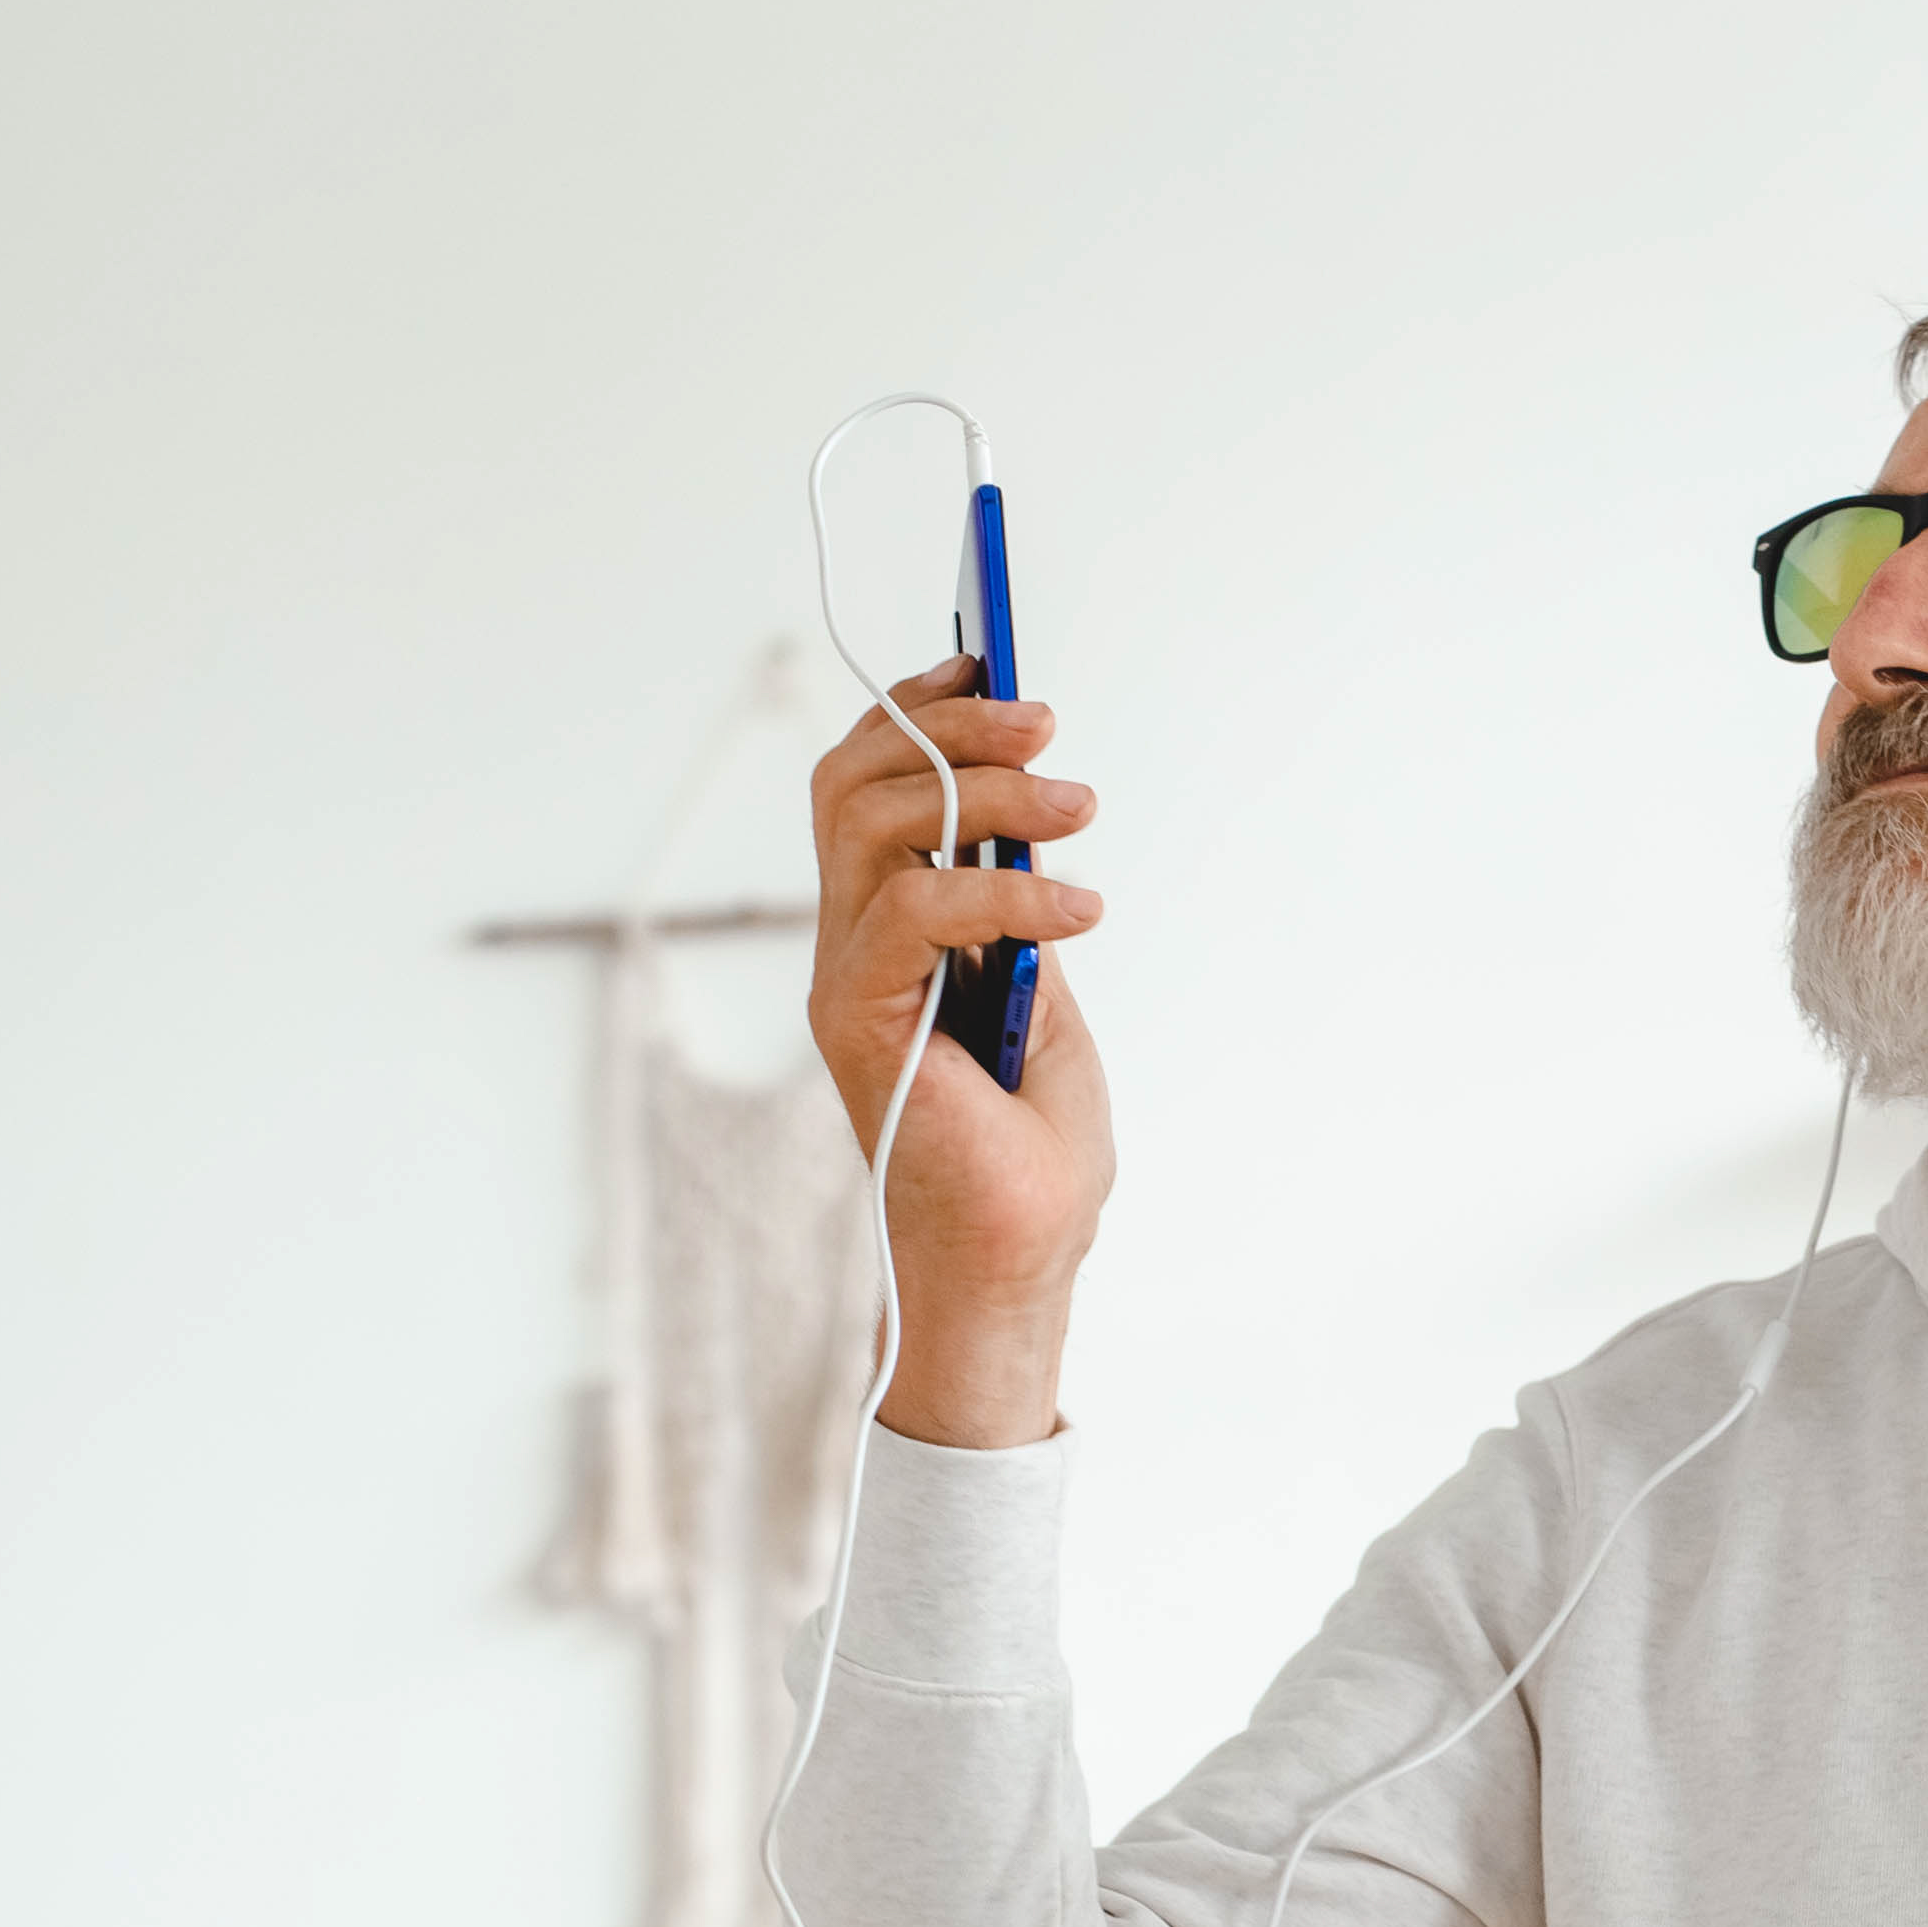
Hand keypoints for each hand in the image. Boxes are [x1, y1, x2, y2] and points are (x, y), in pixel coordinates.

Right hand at [806, 663, 1113, 1444]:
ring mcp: (846, 982)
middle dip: (950, 723)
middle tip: (1048, 725)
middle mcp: (850, 945)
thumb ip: (1018, 905)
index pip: (866, 782)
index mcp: (887, 929)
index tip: (994, 664)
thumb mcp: (1043, 993)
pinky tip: (1080, 913)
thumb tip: (1033, 807)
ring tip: (1080, 812)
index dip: (920, 707)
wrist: (1019, 1262)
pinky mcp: (861, 1022)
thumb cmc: (1033, 1153)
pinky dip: (1002, 888)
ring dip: (986, 791)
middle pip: (853, 778)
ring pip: (875, 821)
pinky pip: (910, 907)